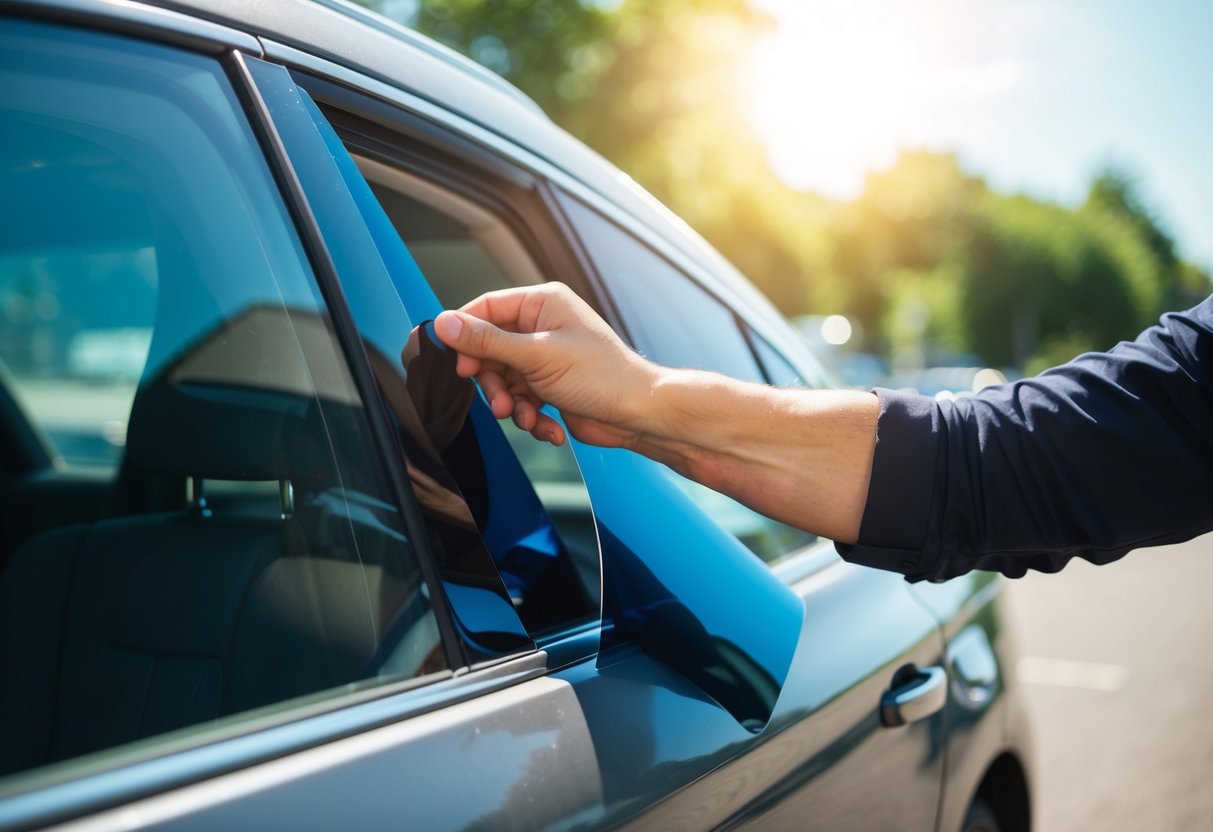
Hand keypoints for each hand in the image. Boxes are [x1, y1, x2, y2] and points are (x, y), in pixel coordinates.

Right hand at [433, 283, 658, 446]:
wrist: (638, 414)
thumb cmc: (600, 375)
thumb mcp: (536, 356)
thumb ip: (487, 341)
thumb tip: (444, 324)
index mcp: (542, 303)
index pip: (485, 309)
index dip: (466, 336)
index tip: (457, 364)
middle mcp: (542, 326)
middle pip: (490, 350)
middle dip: (492, 382)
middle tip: (499, 404)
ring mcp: (546, 358)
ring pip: (504, 380)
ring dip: (512, 405)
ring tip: (526, 418)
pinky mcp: (550, 387)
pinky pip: (522, 399)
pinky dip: (530, 417)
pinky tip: (549, 429)